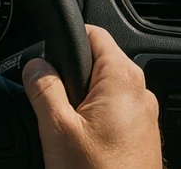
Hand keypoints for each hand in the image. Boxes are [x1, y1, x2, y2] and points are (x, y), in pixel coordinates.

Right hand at [22, 25, 161, 168]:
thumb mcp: (57, 129)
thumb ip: (43, 88)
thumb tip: (36, 65)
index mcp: (123, 79)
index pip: (95, 34)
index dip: (67, 41)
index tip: (49, 58)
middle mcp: (141, 92)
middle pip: (97, 63)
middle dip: (72, 78)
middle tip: (55, 107)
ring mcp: (144, 116)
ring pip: (103, 92)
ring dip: (82, 104)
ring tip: (69, 133)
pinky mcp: (142, 137)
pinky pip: (113, 114)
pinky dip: (95, 122)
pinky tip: (84, 147)